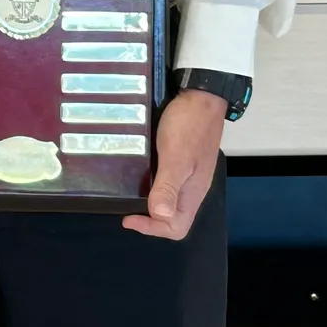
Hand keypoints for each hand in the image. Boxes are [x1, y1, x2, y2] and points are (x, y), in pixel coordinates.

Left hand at [124, 89, 225, 239]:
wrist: (201, 96)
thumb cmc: (189, 126)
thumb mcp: (176, 157)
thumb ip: (168, 186)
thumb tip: (159, 216)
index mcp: (193, 193)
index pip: (176, 228)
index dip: (152, 229)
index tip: (128, 217)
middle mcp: (191, 187)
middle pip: (172, 217)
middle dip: (148, 218)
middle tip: (124, 206)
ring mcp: (187, 173)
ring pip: (168, 199)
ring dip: (148, 200)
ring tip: (126, 191)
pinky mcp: (180, 158)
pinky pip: (166, 180)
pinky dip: (150, 182)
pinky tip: (136, 172)